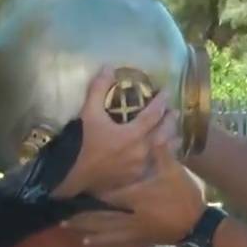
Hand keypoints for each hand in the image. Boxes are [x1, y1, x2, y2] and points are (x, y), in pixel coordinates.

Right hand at [52, 67, 170, 196]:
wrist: (70, 176)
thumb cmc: (80, 144)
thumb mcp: (88, 113)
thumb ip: (99, 89)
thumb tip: (108, 67)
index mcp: (133, 134)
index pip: (153, 114)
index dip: (161, 101)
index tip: (166, 92)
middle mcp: (141, 151)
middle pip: (163, 134)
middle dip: (170, 121)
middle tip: (175, 112)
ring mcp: (139, 167)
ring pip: (162, 152)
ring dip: (170, 141)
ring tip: (176, 135)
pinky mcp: (133, 179)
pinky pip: (153, 166)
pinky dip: (161, 158)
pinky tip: (161, 157)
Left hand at [63, 140, 205, 246]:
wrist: (195, 225)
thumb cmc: (184, 196)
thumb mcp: (173, 171)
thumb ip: (160, 152)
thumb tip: (154, 132)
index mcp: (135, 196)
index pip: (107, 194)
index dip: (90, 192)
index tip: (74, 187)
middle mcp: (128, 215)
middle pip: (99, 215)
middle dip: (80, 215)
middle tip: (60, 214)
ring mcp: (132, 229)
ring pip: (103, 229)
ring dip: (85, 228)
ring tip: (66, 226)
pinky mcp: (138, 238)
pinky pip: (115, 241)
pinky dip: (100, 242)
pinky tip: (87, 243)